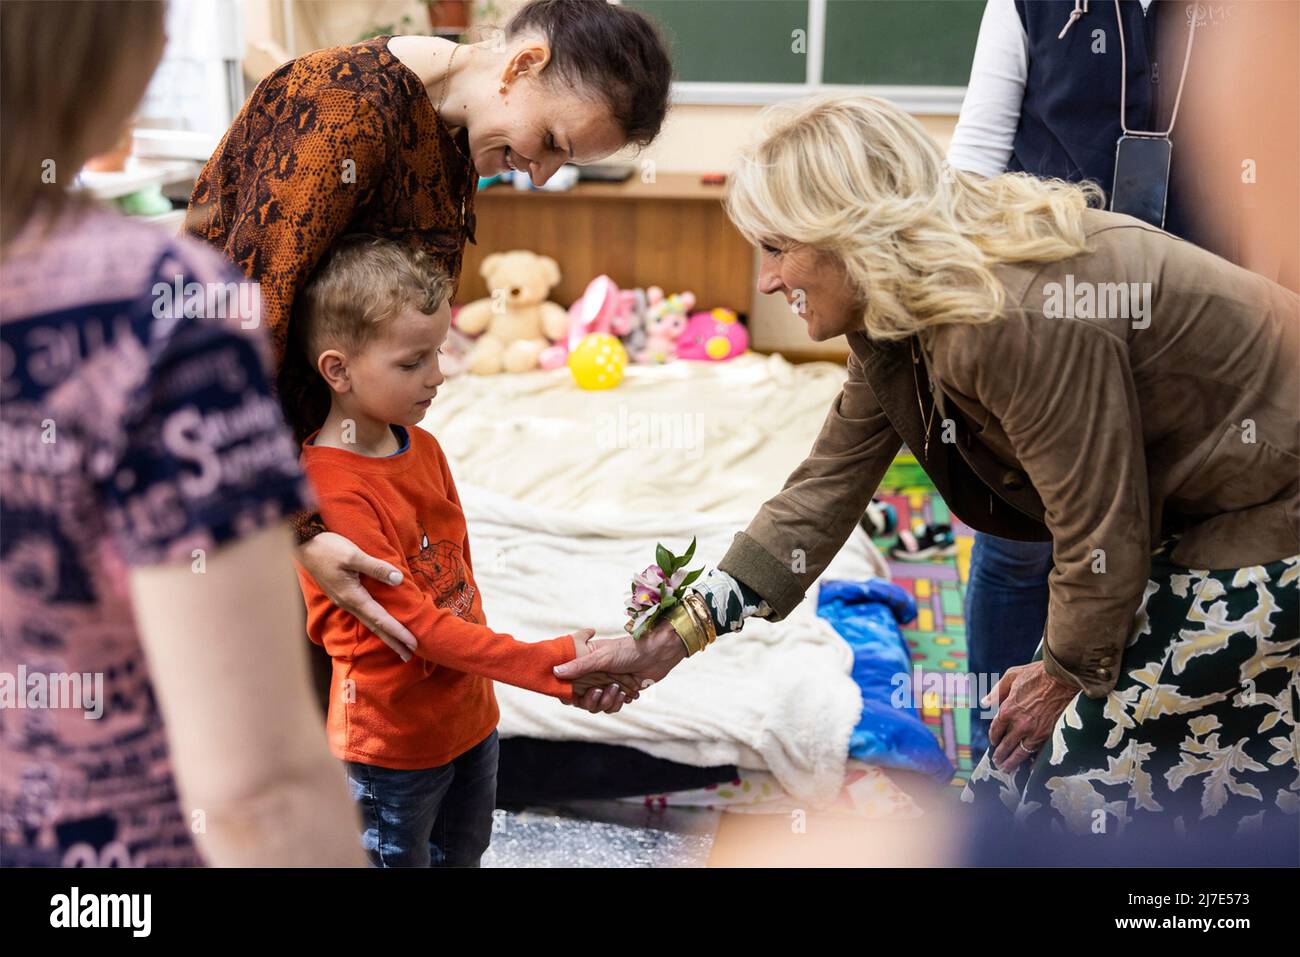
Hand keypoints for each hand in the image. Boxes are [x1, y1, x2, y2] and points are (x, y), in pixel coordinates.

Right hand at [297, 531, 417, 661]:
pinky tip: (380, 624)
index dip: (398, 632)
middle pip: (375, 627)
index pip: (380, 619)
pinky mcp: (342, 595)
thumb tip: (398, 579)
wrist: (303, 544)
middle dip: (393, 642)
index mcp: (353, 597)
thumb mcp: (354, 555)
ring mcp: (344, 601)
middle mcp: (348, 604)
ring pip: (369, 622)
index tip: (413, 644)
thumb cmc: (328, 548)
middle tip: (409, 656)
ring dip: (385, 634)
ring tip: (398, 646)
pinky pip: (363, 614)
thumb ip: (376, 568)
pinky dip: (375, 623)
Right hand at [563, 628, 640, 713]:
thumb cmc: (628, 650)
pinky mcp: (619, 693)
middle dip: (591, 700)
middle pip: (581, 700)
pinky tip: (626, 694)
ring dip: (607, 701)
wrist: (657, 655)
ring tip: (617, 688)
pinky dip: (617, 703)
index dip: (567, 693)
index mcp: (585, 664)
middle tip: (599, 691)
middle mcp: (593, 676)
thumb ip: (579, 666)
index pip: (568, 683)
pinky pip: (611, 707)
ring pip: (597, 706)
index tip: (572, 697)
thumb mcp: (602, 657)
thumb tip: (555, 672)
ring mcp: (606, 685)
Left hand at [982, 661, 1078, 771]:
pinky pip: (1039, 753)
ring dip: (1012, 762)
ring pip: (1021, 752)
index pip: (996, 730)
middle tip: (997, 762)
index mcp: (1007, 709)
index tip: (993, 742)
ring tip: (1007, 768)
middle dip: (1000, 755)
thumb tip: (984, 703)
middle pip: (1006, 745)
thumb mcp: (1011, 676)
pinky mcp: (1050, 735)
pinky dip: (1033, 762)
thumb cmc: (1037, 674)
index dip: (993, 738)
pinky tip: (1029, 768)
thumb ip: (996, 692)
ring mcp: (1035, 731)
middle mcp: (1020, 724)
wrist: (1064, 677)